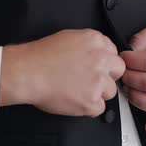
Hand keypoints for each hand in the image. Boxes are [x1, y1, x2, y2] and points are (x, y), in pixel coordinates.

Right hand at [0, 29, 125, 116]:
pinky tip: (75, 99)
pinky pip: (100, 108)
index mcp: (94, 41)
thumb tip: (97, 52)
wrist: (27, 72)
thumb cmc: (40, 56)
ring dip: (98, 92)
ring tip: (78, 90)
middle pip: (118, 70)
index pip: (113, 51)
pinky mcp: (91, 101)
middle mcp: (100, 59)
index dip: (104, 60)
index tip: (96, 66)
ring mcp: (98, 81)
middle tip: (91, 79)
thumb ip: (88, 45)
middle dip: (107, 75)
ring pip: (111, 91)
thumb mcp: (68, 37)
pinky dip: (88, 107)